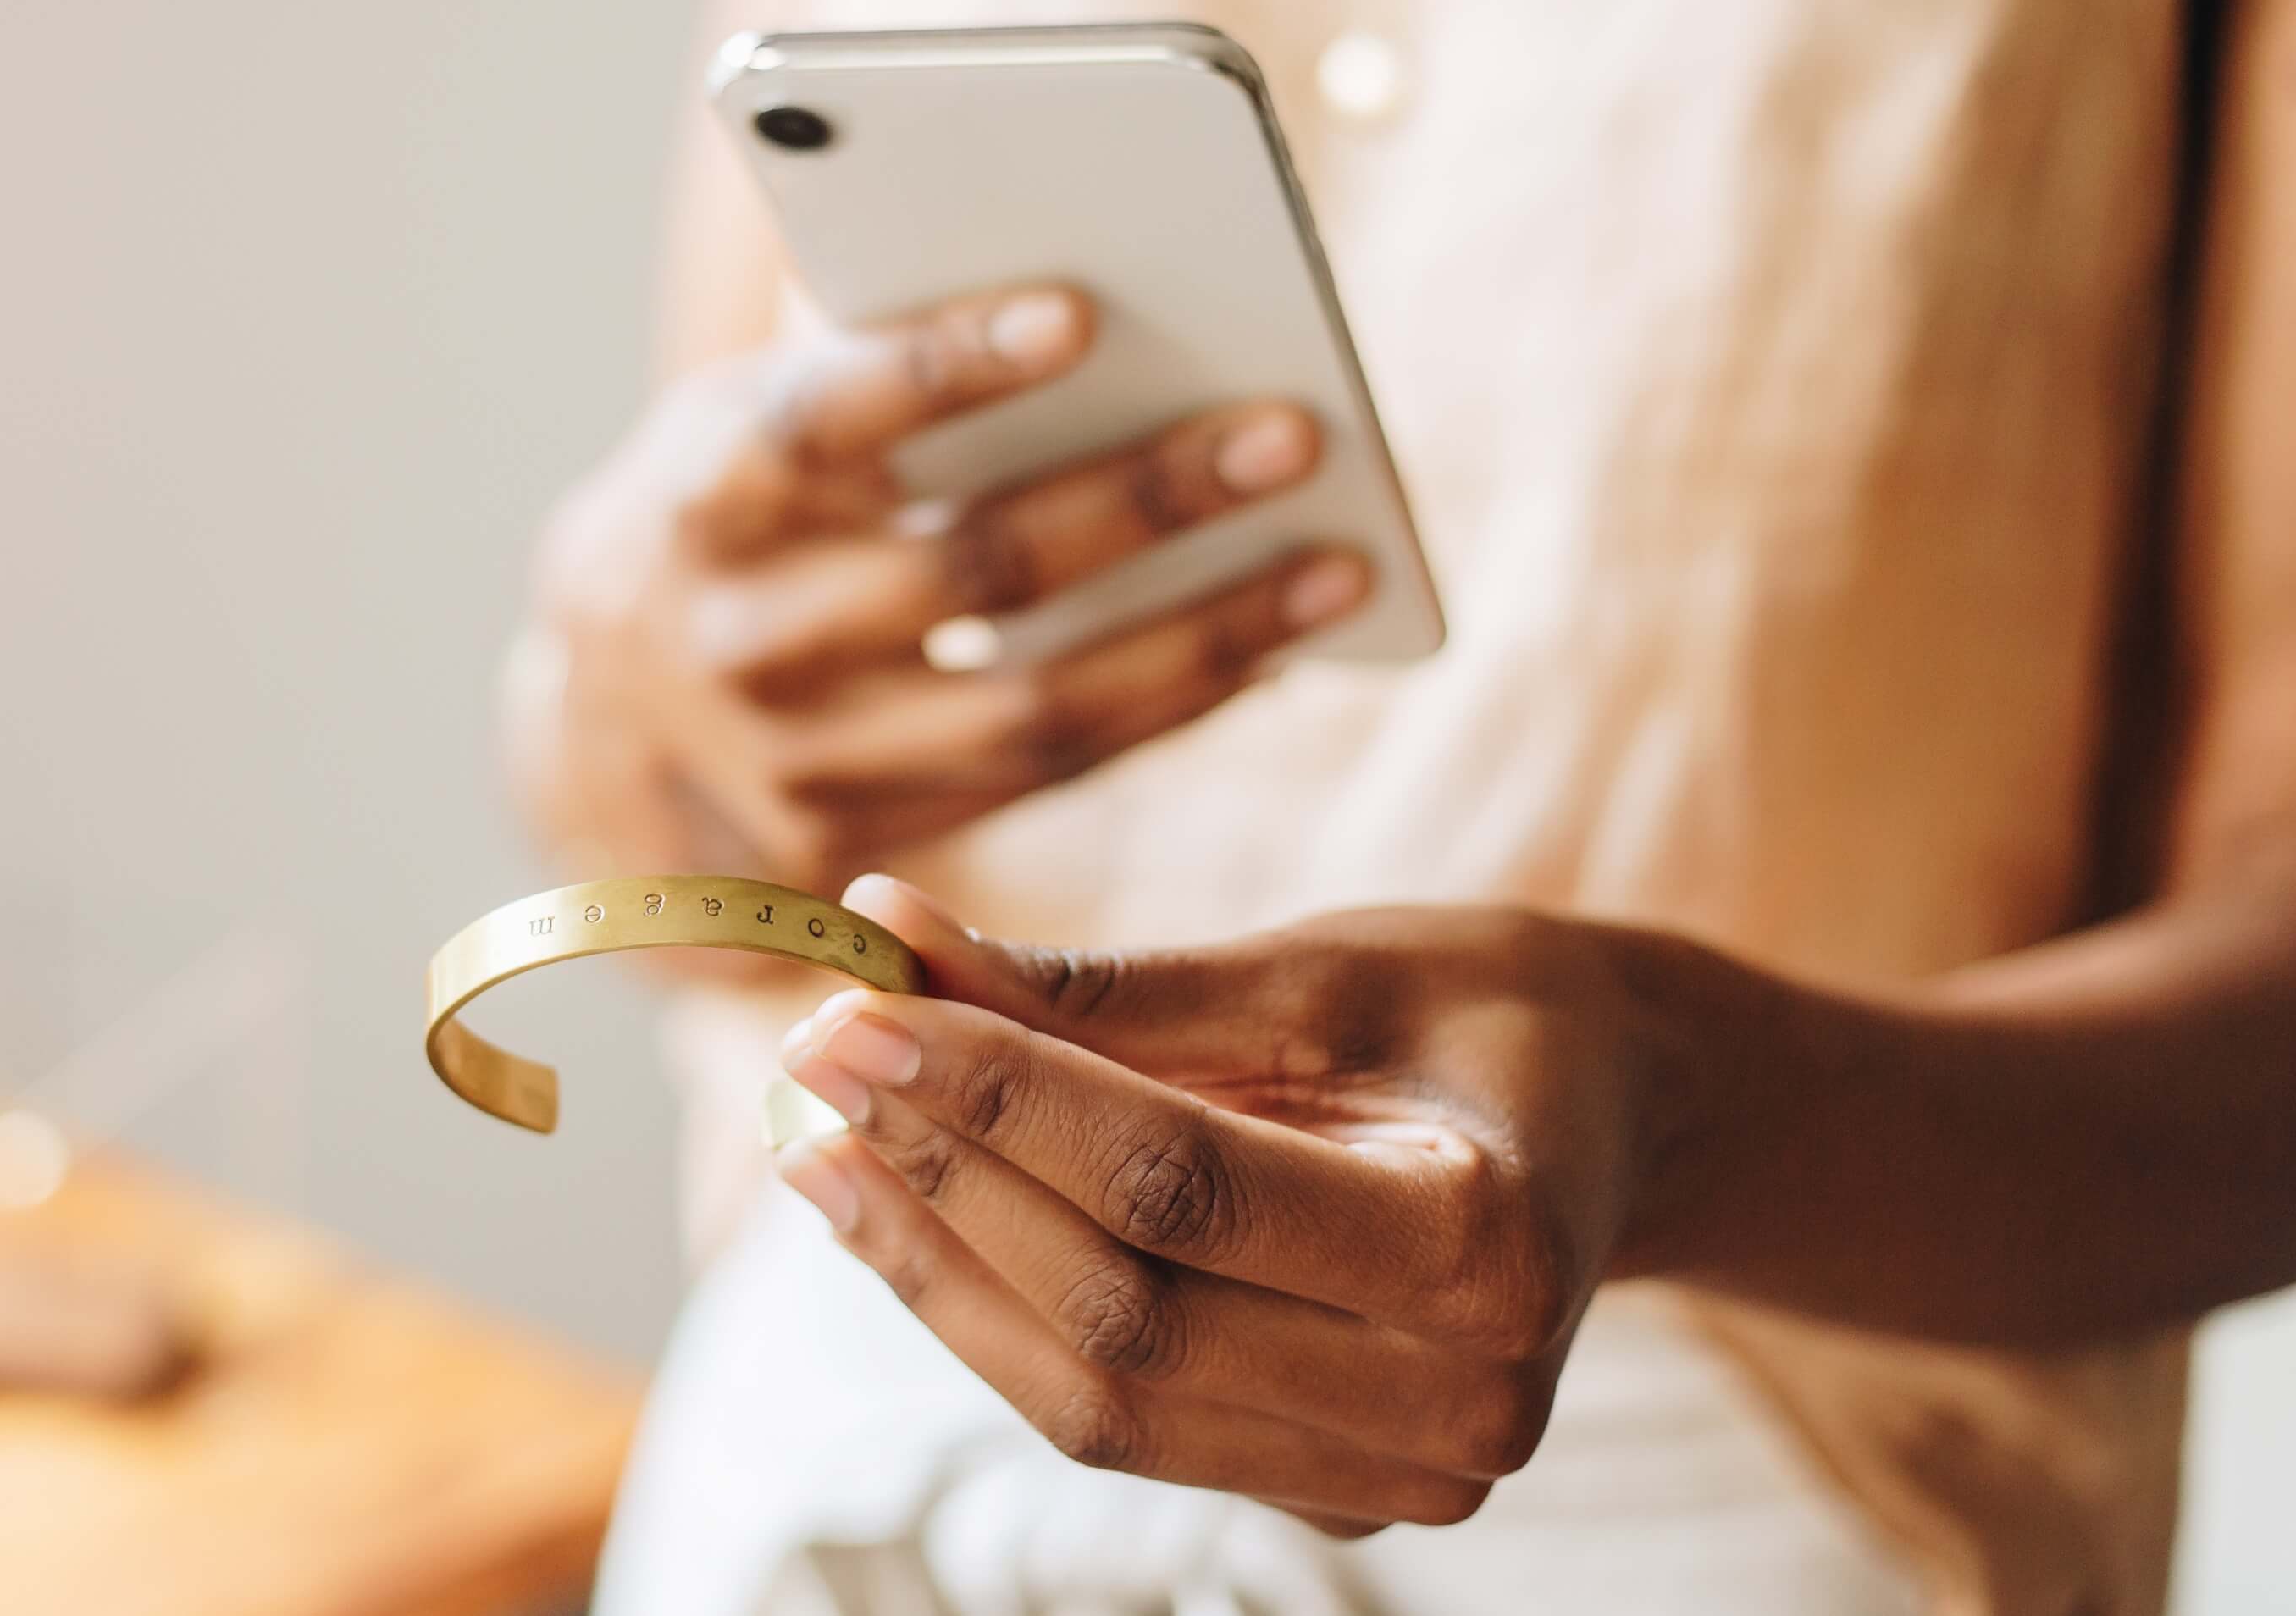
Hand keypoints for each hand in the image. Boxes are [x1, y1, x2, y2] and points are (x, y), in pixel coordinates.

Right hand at [505, 286, 1366, 892]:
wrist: (597, 744)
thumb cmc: (719, 532)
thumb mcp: (744, 438)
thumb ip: (864, 389)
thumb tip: (1086, 327)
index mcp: (692, 503)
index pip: (817, 424)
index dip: (941, 371)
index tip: (1078, 314)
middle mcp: (730, 644)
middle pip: (965, 576)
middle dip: (1140, 499)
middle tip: (1288, 432)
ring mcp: (793, 771)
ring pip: (1030, 709)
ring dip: (1201, 634)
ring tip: (1331, 567)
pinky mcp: (860, 856)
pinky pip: (1044, 779)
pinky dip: (1162, 709)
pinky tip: (1262, 651)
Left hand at [772, 876, 1724, 1534]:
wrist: (1613, 1123)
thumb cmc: (1484, 1012)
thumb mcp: (1326, 965)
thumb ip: (1110, 985)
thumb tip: (889, 934)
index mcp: (1493, 1247)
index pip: (1181, 1188)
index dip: (997, 1101)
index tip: (853, 1007)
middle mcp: (1460, 1403)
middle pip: (1125, 1320)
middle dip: (944, 1181)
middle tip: (815, 1054)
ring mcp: (1397, 1478)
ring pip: (1099, 1401)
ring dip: (934, 1269)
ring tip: (821, 1141)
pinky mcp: (1331, 1493)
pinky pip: (1122, 1420)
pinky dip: (998, 1316)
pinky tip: (912, 1212)